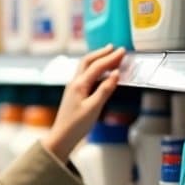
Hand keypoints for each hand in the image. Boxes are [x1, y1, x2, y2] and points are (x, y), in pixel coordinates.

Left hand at [42, 45, 126, 161]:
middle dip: (101, 53)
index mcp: (79, 84)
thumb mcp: (94, 108)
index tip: (123, 51)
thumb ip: (105, 90)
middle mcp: (74, 83)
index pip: (97, 66)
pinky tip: (101, 72)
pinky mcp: (75, 93)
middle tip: (114, 48)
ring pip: (85, 67)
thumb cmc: (77, 125)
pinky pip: (85, 75)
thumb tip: (116, 74)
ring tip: (108, 55)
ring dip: (97, 59)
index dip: (111, 57)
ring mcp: (73, 87)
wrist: (62, 136)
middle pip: (87, 61)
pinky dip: (95, 70)